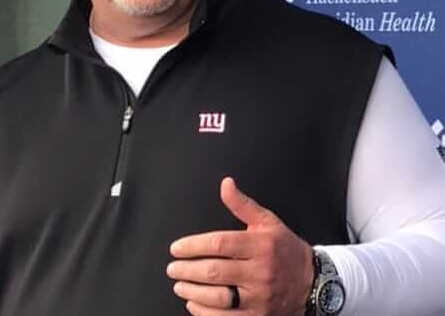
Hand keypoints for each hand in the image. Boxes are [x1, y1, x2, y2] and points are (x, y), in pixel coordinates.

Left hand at [166, 177, 314, 315]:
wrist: (314, 282)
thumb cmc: (285, 249)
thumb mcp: (267, 222)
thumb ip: (242, 204)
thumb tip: (225, 184)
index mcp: (260, 246)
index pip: (219, 244)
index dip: (193, 246)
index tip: (176, 248)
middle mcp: (260, 272)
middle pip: (214, 271)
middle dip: (187, 270)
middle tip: (172, 268)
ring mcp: (259, 297)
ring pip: (218, 297)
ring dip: (192, 292)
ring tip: (179, 285)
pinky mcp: (258, 315)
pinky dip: (205, 313)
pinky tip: (194, 304)